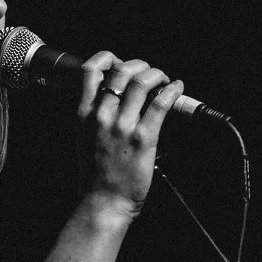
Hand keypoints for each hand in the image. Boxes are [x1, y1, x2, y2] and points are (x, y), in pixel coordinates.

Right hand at [77, 53, 183, 217]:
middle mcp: (101, 115)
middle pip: (121, 70)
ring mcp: (122, 126)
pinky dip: (173, 90)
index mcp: (83, 113)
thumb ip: (95, 113)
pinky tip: (177, 88)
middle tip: (149, 74)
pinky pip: (161, 103)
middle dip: (139, 65)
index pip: (90, 69)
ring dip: (157, 75)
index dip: (109, 58)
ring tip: (164, 80)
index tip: (120, 64)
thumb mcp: (84, 136)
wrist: (103, 202)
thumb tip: (117, 91)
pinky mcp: (143, 138)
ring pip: (142, 82)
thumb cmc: (96, 173)